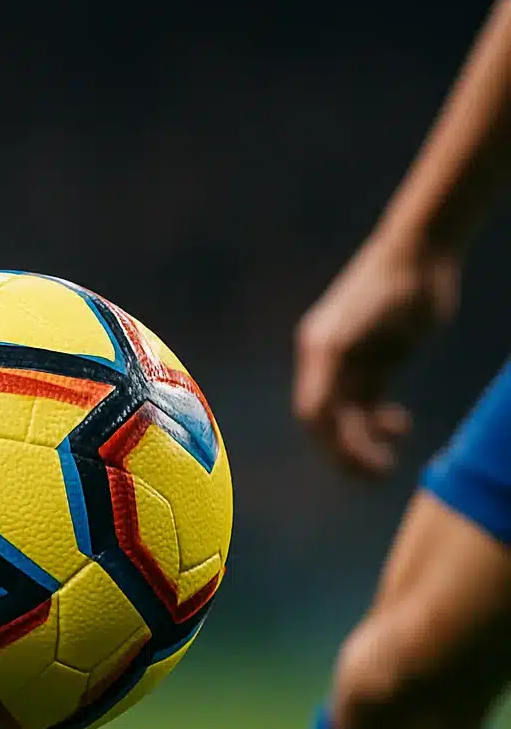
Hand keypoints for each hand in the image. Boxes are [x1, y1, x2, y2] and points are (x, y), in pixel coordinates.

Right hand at [293, 232, 460, 476]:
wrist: (420, 254)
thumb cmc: (388, 286)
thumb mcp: (355, 327)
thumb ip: (330, 366)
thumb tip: (309, 416)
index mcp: (317, 352)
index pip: (313, 412)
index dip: (329, 441)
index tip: (354, 459)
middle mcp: (328, 362)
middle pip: (330, 422)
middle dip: (349, 451)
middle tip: (377, 474)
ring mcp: (352, 364)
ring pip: (351, 419)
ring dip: (366, 444)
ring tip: (388, 462)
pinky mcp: (375, 365)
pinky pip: (370, 407)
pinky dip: (381, 425)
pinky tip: (401, 426)